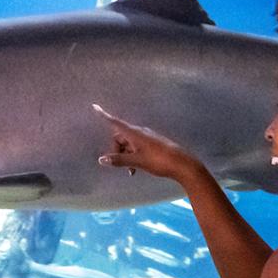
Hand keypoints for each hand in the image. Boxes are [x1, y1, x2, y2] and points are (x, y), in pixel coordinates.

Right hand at [93, 104, 207, 181]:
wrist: (182, 164)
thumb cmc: (159, 161)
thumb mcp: (137, 161)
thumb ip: (119, 160)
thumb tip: (101, 159)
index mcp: (135, 133)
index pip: (115, 123)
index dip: (104, 115)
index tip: (95, 106)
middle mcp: (140, 132)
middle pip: (120, 136)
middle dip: (116, 149)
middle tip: (119, 165)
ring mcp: (148, 138)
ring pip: (129, 144)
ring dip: (125, 155)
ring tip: (130, 171)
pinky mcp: (153, 144)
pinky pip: (137, 147)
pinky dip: (133, 156)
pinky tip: (136, 169)